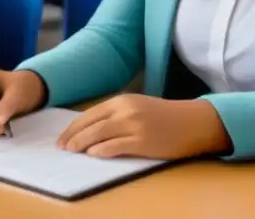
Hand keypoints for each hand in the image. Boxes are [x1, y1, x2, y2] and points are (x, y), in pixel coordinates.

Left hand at [57, 94, 228, 159]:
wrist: (192, 122)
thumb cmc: (164, 117)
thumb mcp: (137, 107)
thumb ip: (116, 115)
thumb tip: (91, 130)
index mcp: (123, 100)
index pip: (90, 114)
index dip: (73, 127)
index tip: (63, 137)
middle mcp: (126, 110)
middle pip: (91, 124)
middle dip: (73, 136)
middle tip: (62, 147)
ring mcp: (134, 125)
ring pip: (99, 134)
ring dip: (82, 144)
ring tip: (72, 152)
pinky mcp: (143, 141)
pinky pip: (116, 146)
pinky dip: (101, 150)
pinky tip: (92, 154)